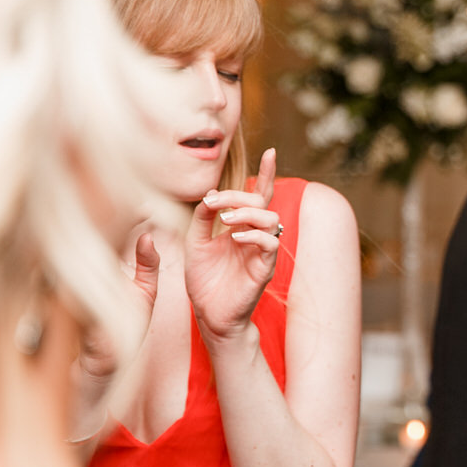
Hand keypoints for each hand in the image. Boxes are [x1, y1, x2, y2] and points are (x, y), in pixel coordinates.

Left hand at [184, 147, 281, 343]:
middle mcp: (256, 236)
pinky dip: (253, 236)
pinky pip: (269, 243)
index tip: (271, 151)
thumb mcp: (195, 243)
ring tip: (225, 220)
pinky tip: (234, 238)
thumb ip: (201, 220)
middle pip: (261, 202)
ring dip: (247, 213)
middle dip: (238, 196)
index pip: (259, 196)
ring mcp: (263, 251)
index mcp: (242, 227)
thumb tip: (209, 197)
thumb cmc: (204, 281)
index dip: (267, 174)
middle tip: (215, 202)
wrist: (209, 315)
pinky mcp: (265, 268)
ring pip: (270, 219)